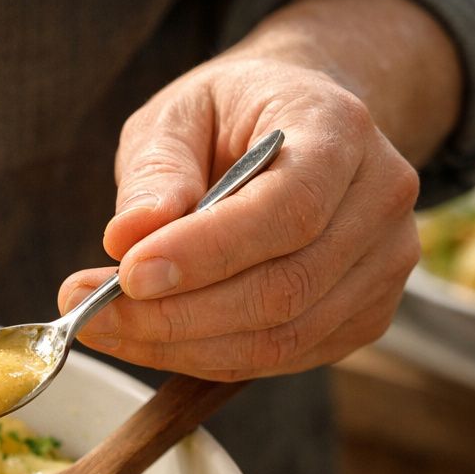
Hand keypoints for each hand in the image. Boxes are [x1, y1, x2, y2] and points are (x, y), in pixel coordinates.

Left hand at [58, 0, 458, 380]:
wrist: (297, 126)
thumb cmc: (230, 117)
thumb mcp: (177, 115)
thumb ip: (156, 172)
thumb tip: (128, 238)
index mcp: (340, 129)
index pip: (286, 210)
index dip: (205, 254)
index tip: (127, 275)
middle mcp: (381, 199)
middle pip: (284, 288)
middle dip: (176, 315)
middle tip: (90, 314)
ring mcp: (384, 264)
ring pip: (281, 338)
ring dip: (180, 347)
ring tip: (105, 327)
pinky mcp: (365, 314)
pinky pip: (280, 357)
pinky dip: (206, 358)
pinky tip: (151, 337)